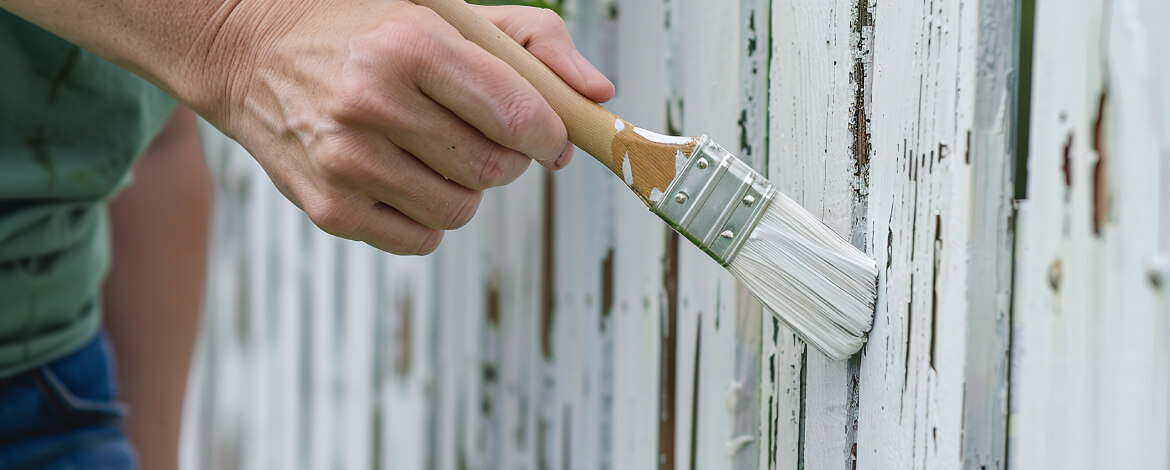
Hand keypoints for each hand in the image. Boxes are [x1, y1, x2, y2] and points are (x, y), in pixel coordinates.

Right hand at [195, 0, 613, 253]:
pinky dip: (428, 217)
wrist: (252, 49)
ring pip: (461, 210)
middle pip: (494, 170)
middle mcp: (373, 102)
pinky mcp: (329, 207)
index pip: (516, 117)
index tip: (549, 137)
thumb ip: (534, 43)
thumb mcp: (448, 11)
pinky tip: (404, 176)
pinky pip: (421, 239)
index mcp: (410, 44)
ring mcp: (345, 160)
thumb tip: (596, 96)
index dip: (549, 137)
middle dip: (507, 159)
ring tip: (435, 152)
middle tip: (482, 136)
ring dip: (465, 188)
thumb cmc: (367, 28)